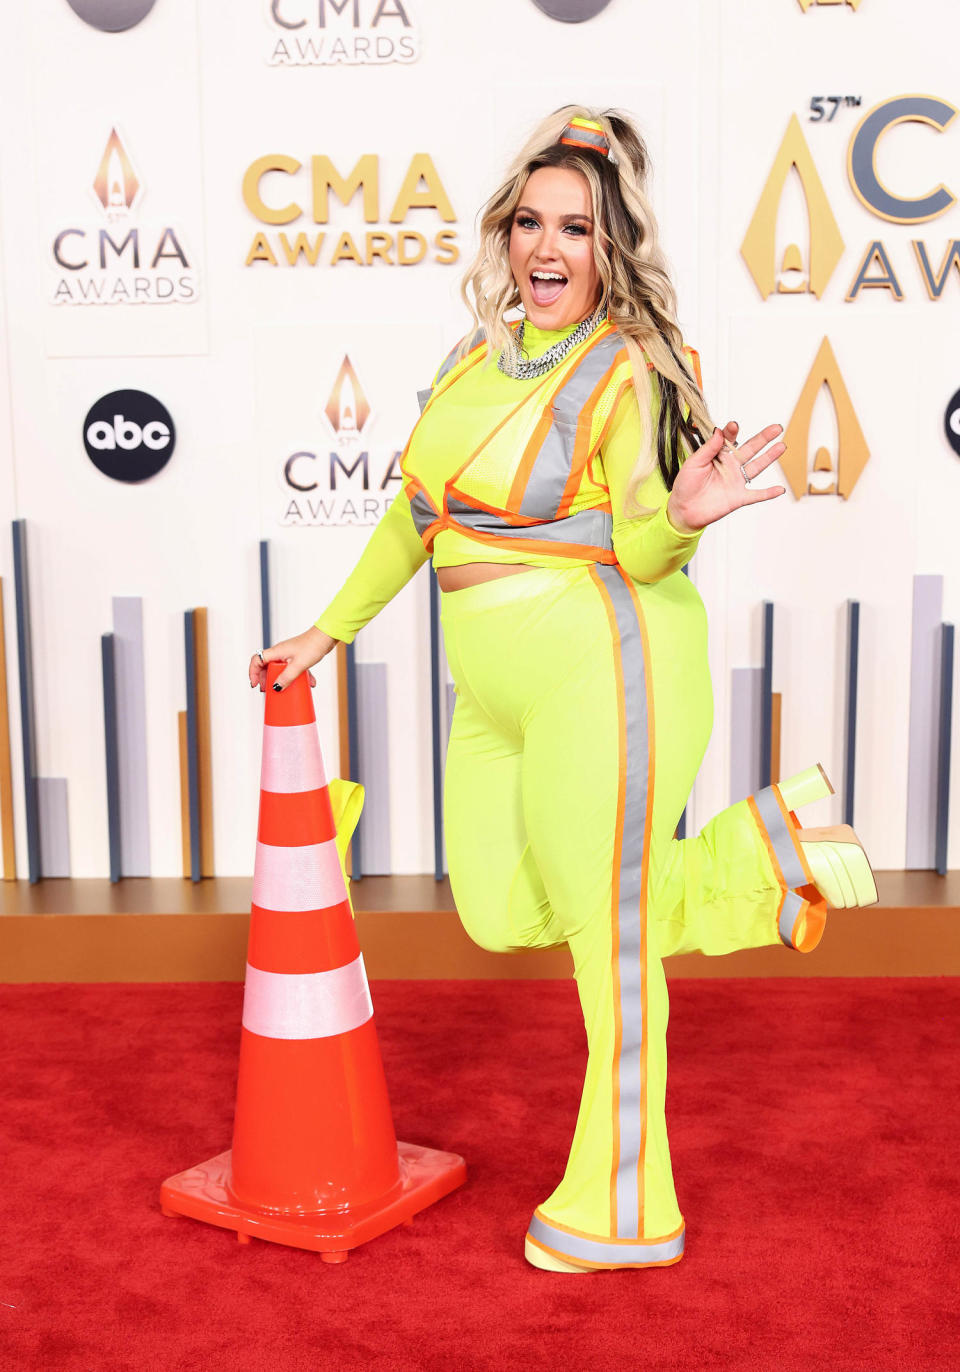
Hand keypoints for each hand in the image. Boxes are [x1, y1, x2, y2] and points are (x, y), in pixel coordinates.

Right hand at [248, 626, 337, 692]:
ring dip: (280, 679)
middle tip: (267, 690)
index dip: (253, 673)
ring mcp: (289, 654)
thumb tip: (276, 688)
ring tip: (283, 690)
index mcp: (276, 652)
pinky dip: (297, 676)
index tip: (255, 684)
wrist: (326, 637)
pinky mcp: (297, 657)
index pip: (257, 660)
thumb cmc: (312, 646)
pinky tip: (309, 683)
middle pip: (266, 666)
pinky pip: (292, 668)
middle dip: (265, 679)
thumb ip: (287, 677)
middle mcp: (280, 652)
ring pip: (279, 668)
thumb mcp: (298, 665)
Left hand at [666, 421, 786, 533]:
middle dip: (763, 438)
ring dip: (769, 457)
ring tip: (782, 446)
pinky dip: (768, 493)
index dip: (732, 432)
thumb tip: (719, 431)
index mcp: (719, 456)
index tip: (733, 425)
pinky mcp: (738, 497)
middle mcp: (730, 466)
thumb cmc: (685, 485)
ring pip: (757, 466)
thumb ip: (708, 448)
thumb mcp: (693, 463)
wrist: (683, 510)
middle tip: (777, 427)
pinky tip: (780, 489)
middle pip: (750, 449)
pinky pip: (756, 495)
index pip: (729, 439)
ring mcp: (736, 481)